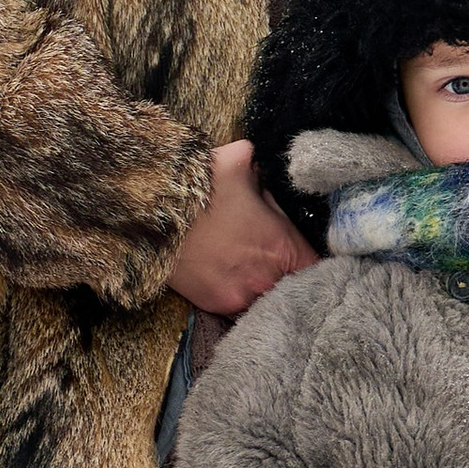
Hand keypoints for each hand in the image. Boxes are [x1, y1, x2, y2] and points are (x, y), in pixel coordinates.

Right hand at [166, 137, 317, 316]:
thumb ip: (260, 166)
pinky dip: (240, 293)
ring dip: (264, 288)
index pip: (317, 268)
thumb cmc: (197, 187)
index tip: (302, 255)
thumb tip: (263, 163)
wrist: (151, 215)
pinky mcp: (217, 305)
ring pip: (267, 299)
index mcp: (282, 246)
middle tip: (275, 261)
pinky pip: (240, 305)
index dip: (313, 262)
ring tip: (250, 269)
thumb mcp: (236, 161)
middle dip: (288, 274)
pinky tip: (231, 277)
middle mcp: (267, 279)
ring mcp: (241, 296)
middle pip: (294, 286)